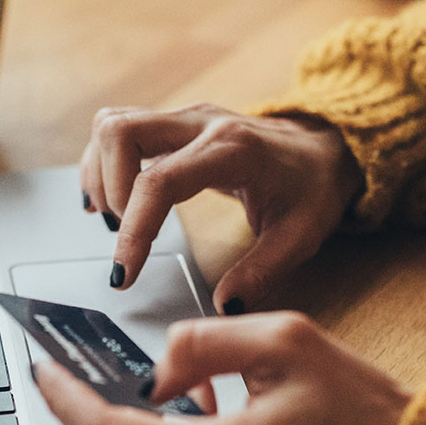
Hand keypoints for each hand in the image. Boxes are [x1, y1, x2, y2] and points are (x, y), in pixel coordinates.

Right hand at [80, 104, 362, 312]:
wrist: (325, 148)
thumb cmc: (312, 188)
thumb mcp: (301, 237)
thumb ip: (262, 273)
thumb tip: (224, 306)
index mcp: (232, 150)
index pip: (159, 182)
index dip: (134, 230)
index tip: (124, 273)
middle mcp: (201, 123)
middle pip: (121, 132)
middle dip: (108, 189)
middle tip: (123, 234)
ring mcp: (184, 118)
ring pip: (113, 124)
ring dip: (100, 174)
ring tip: (116, 219)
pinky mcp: (173, 124)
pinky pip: (119, 129)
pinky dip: (103, 163)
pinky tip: (111, 200)